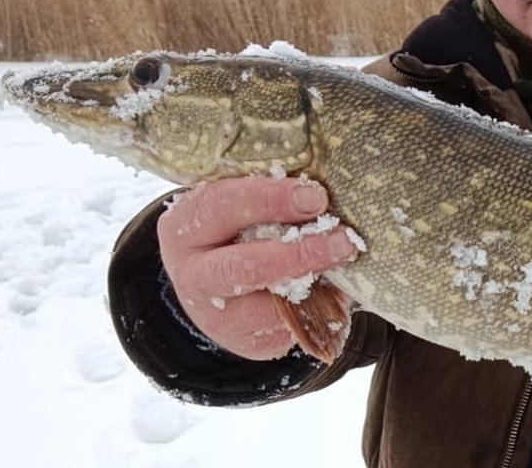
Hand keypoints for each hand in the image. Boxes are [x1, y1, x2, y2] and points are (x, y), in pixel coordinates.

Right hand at [157, 176, 358, 360]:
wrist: (212, 286)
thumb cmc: (235, 229)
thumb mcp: (236, 205)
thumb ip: (268, 198)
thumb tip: (324, 190)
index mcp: (184, 229)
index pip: (222, 206)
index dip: (270, 200)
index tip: (315, 197)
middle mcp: (193, 276)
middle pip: (244, 268)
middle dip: (299, 254)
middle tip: (343, 240)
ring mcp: (216, 316)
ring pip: (271, 306)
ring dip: (318, 285)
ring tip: (347, 263)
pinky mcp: (245, 342)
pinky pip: (290, 326)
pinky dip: (322, 307)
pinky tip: (338, 288)